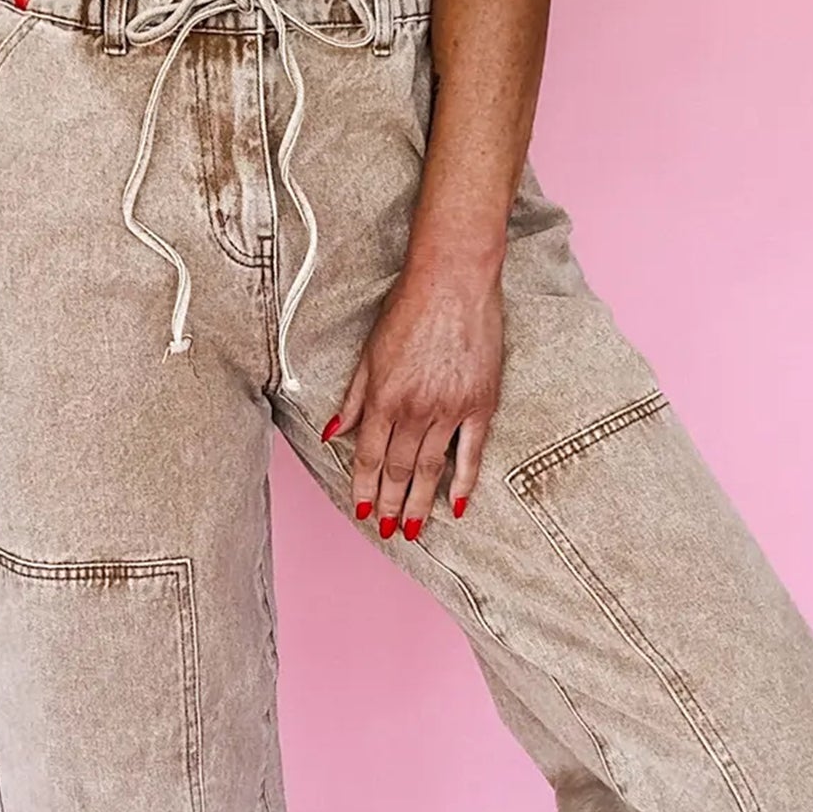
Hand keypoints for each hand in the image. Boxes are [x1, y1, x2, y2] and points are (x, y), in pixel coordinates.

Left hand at [325, 263, 502, 536]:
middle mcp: (415, 409)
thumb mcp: (368, 352)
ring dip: (421, 503)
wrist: (454, 281)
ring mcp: (450, 409)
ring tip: (414, 528)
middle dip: (391, 504)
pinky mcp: (481, 404)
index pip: (370, 457)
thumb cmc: (408, 308)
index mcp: (384, 397)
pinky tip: (458, 505)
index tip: (363, 510)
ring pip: (431, 469)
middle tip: (388, 530)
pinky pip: (472, 453)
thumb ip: (353, 398)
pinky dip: (465, 482)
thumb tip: (331, 432)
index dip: (365, 488)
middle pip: (399, 470)